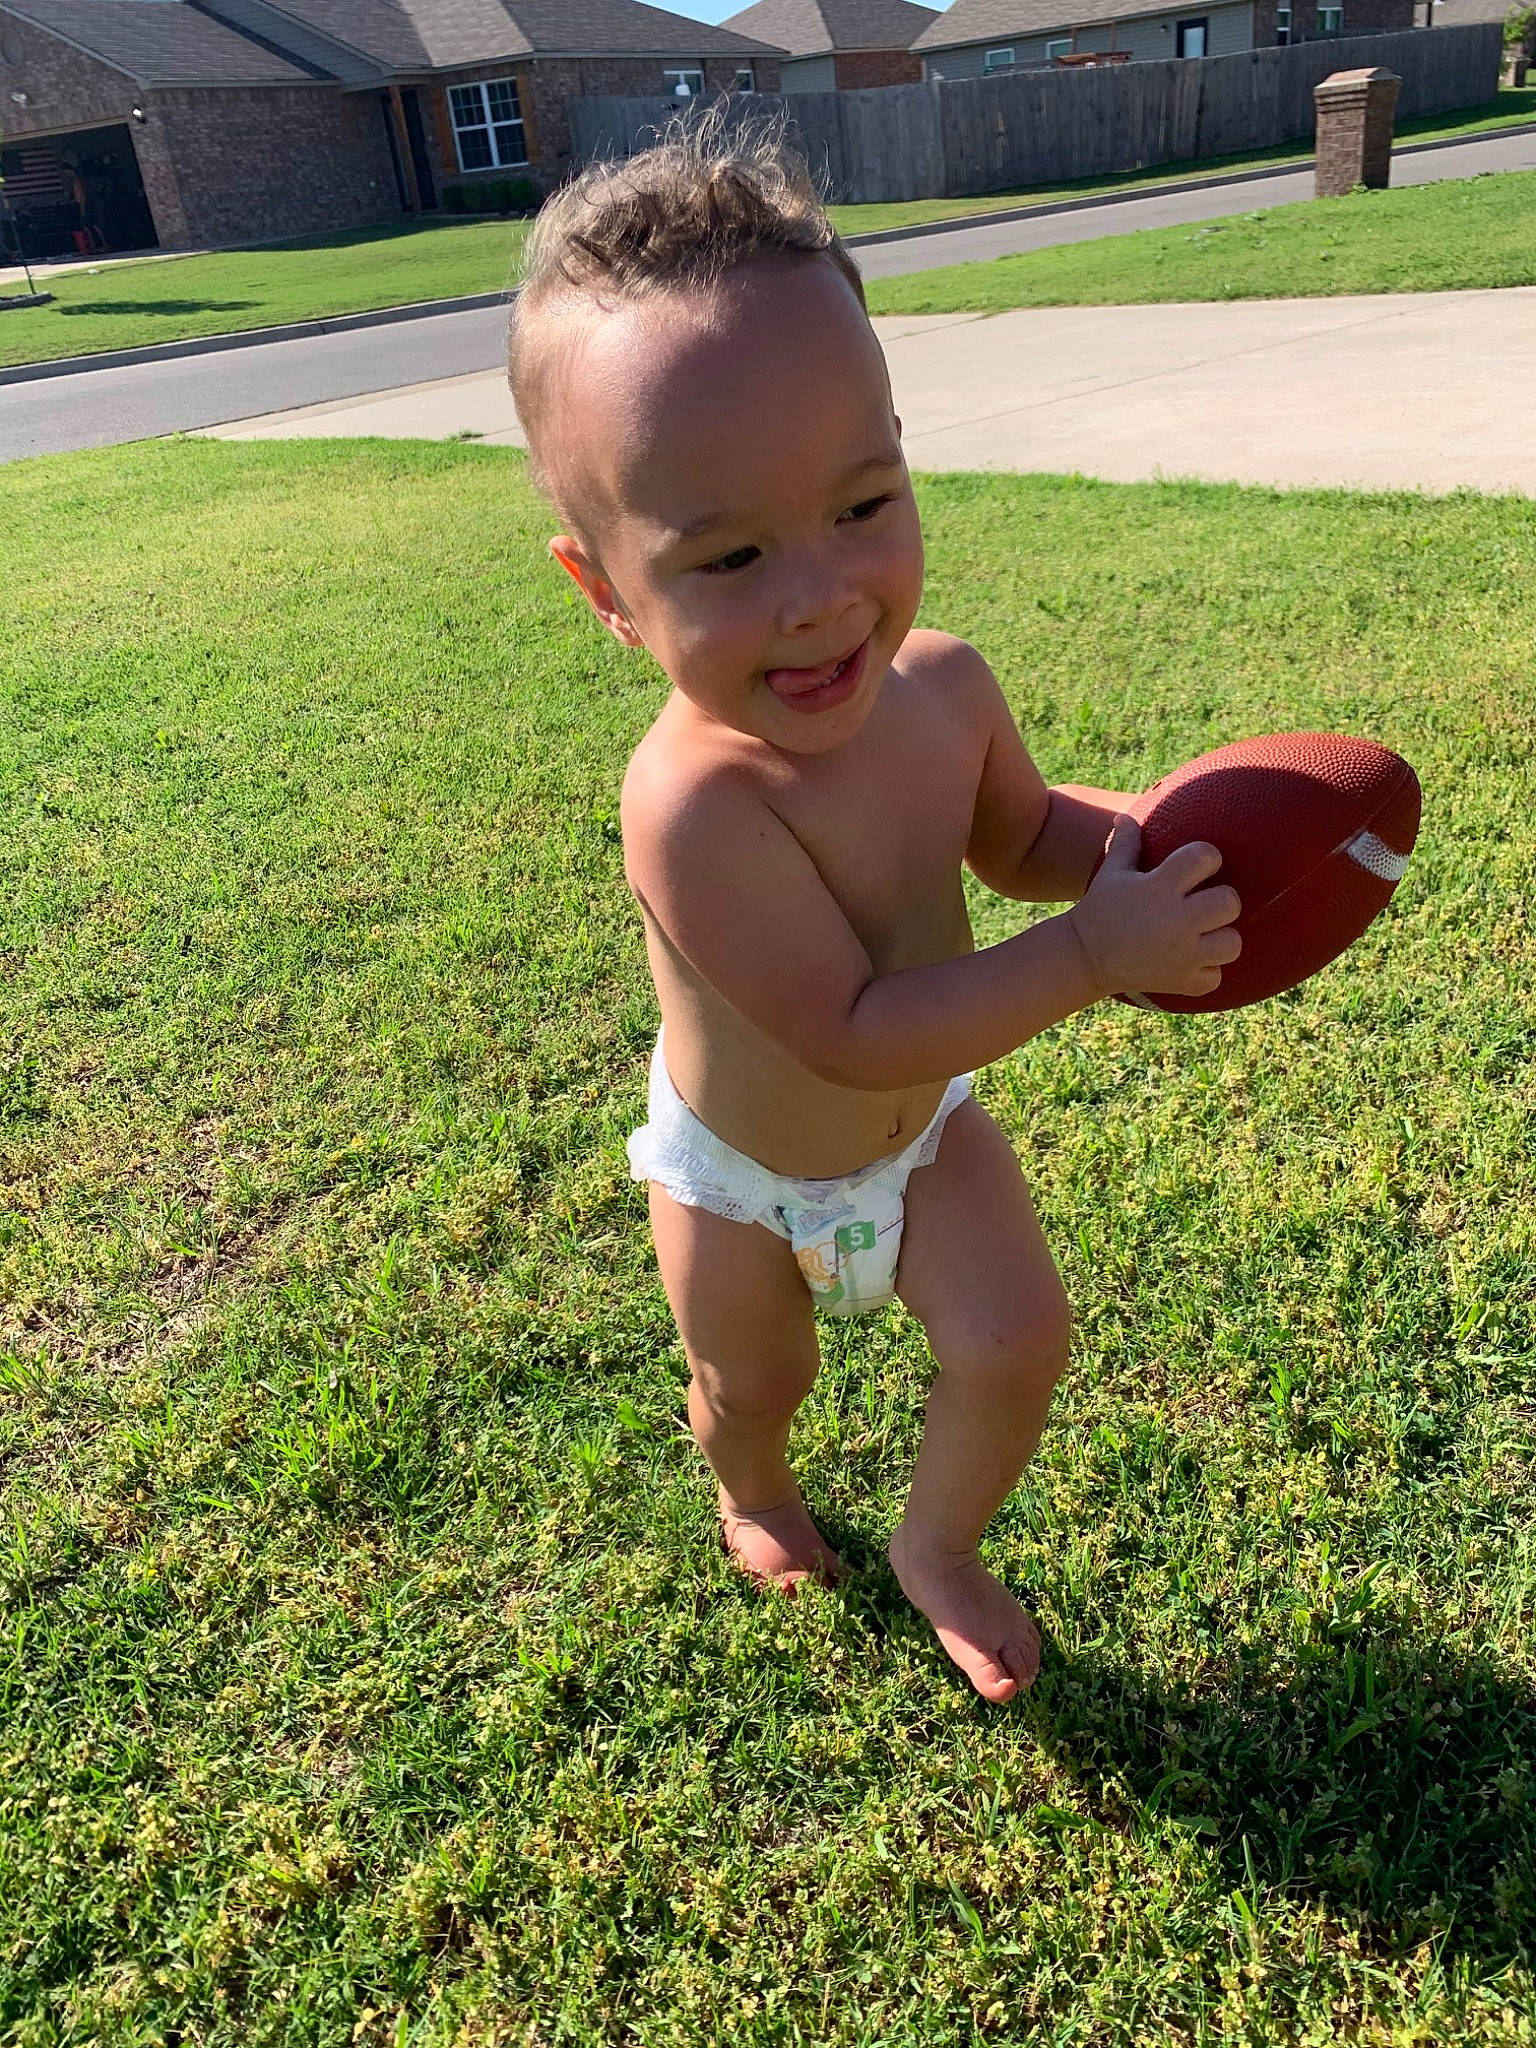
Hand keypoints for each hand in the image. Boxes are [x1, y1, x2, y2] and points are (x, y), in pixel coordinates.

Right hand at [1067, 815, 1241, 999]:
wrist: (1082, 958)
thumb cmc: (1100, 910)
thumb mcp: (1111, 874)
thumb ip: (1126, 843)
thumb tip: (1125, 815)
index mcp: (1159, 888)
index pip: (1205, 858)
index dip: (1207, 858)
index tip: (1199, 866)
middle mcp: (1176, 921)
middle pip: (1230, 902)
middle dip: (1221, 900)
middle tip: (1205, 903)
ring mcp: (1182, 955)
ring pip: (1232, 943)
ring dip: (1221, 937)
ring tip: (1205, 934)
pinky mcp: (1181, 982)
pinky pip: (1215, 976)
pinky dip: (1207, 971)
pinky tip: (1193, 962)